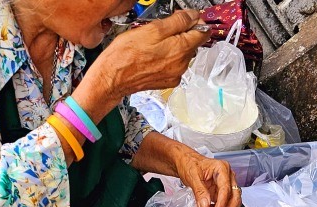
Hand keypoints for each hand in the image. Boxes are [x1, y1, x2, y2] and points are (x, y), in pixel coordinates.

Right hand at [83, 10, 207, 108]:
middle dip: (183, 32)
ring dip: (174, 45)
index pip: (203, 32)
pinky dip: (167, 57)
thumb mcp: (153, 29)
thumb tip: (193, 16)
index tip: (186, 17)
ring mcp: (175, 75)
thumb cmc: (127, 54)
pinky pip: (174, 65)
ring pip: (182, 54)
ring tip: (155, 42)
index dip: (196, 21)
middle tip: (164, 28)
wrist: (112, 78)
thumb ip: (177, 22)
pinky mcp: (166, 81)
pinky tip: (153, 54)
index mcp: (181, 49)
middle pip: (193, 43)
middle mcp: (182, 65)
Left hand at [175, 150, 240, 206]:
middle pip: (235, 197)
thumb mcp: (192, 176)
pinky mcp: (222, 193)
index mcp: (222, 169)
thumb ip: (199, 191)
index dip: (222, 204)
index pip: (226, 189)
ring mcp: (227, 185)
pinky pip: (225, 205)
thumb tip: (205, 206)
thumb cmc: (190, 164)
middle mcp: (228, 177)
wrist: (186, 163)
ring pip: (233, 203)